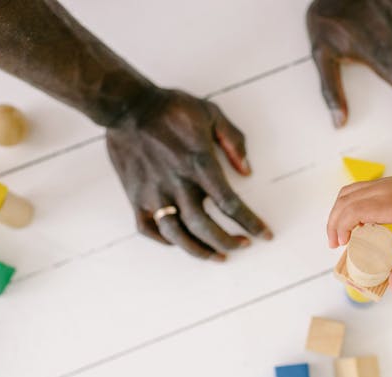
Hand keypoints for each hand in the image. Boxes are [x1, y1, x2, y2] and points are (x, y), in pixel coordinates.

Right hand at [106, 89, 271, 260]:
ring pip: (177, 235)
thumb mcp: (212, 113)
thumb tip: (247, 171)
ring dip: (199, 250)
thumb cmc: (171, 108)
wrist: (126, 105)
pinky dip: (166, 241)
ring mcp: (153, 192)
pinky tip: (181, 242)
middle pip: (205, 227)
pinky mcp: (135, 196)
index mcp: (199, 164)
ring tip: (217, 256)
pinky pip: (148, 229)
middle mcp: (176, 183)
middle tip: (243, 245)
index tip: (265, 234)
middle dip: (227, 242)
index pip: (230, 204)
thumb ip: (234, 142)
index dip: (250, 223)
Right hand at [327, 154, 391, 291]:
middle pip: (344, 200)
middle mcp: (383, 189)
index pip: (354, 210)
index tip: (341, 245)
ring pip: (347, 193)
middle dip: (333, 223)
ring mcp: (382, 183)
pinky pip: (356, 190)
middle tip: (334, 244)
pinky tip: (352, 221)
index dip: (341, 227)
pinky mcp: (383, 183)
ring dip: (337, 212)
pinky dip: (347, 205)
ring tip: (340, 234)